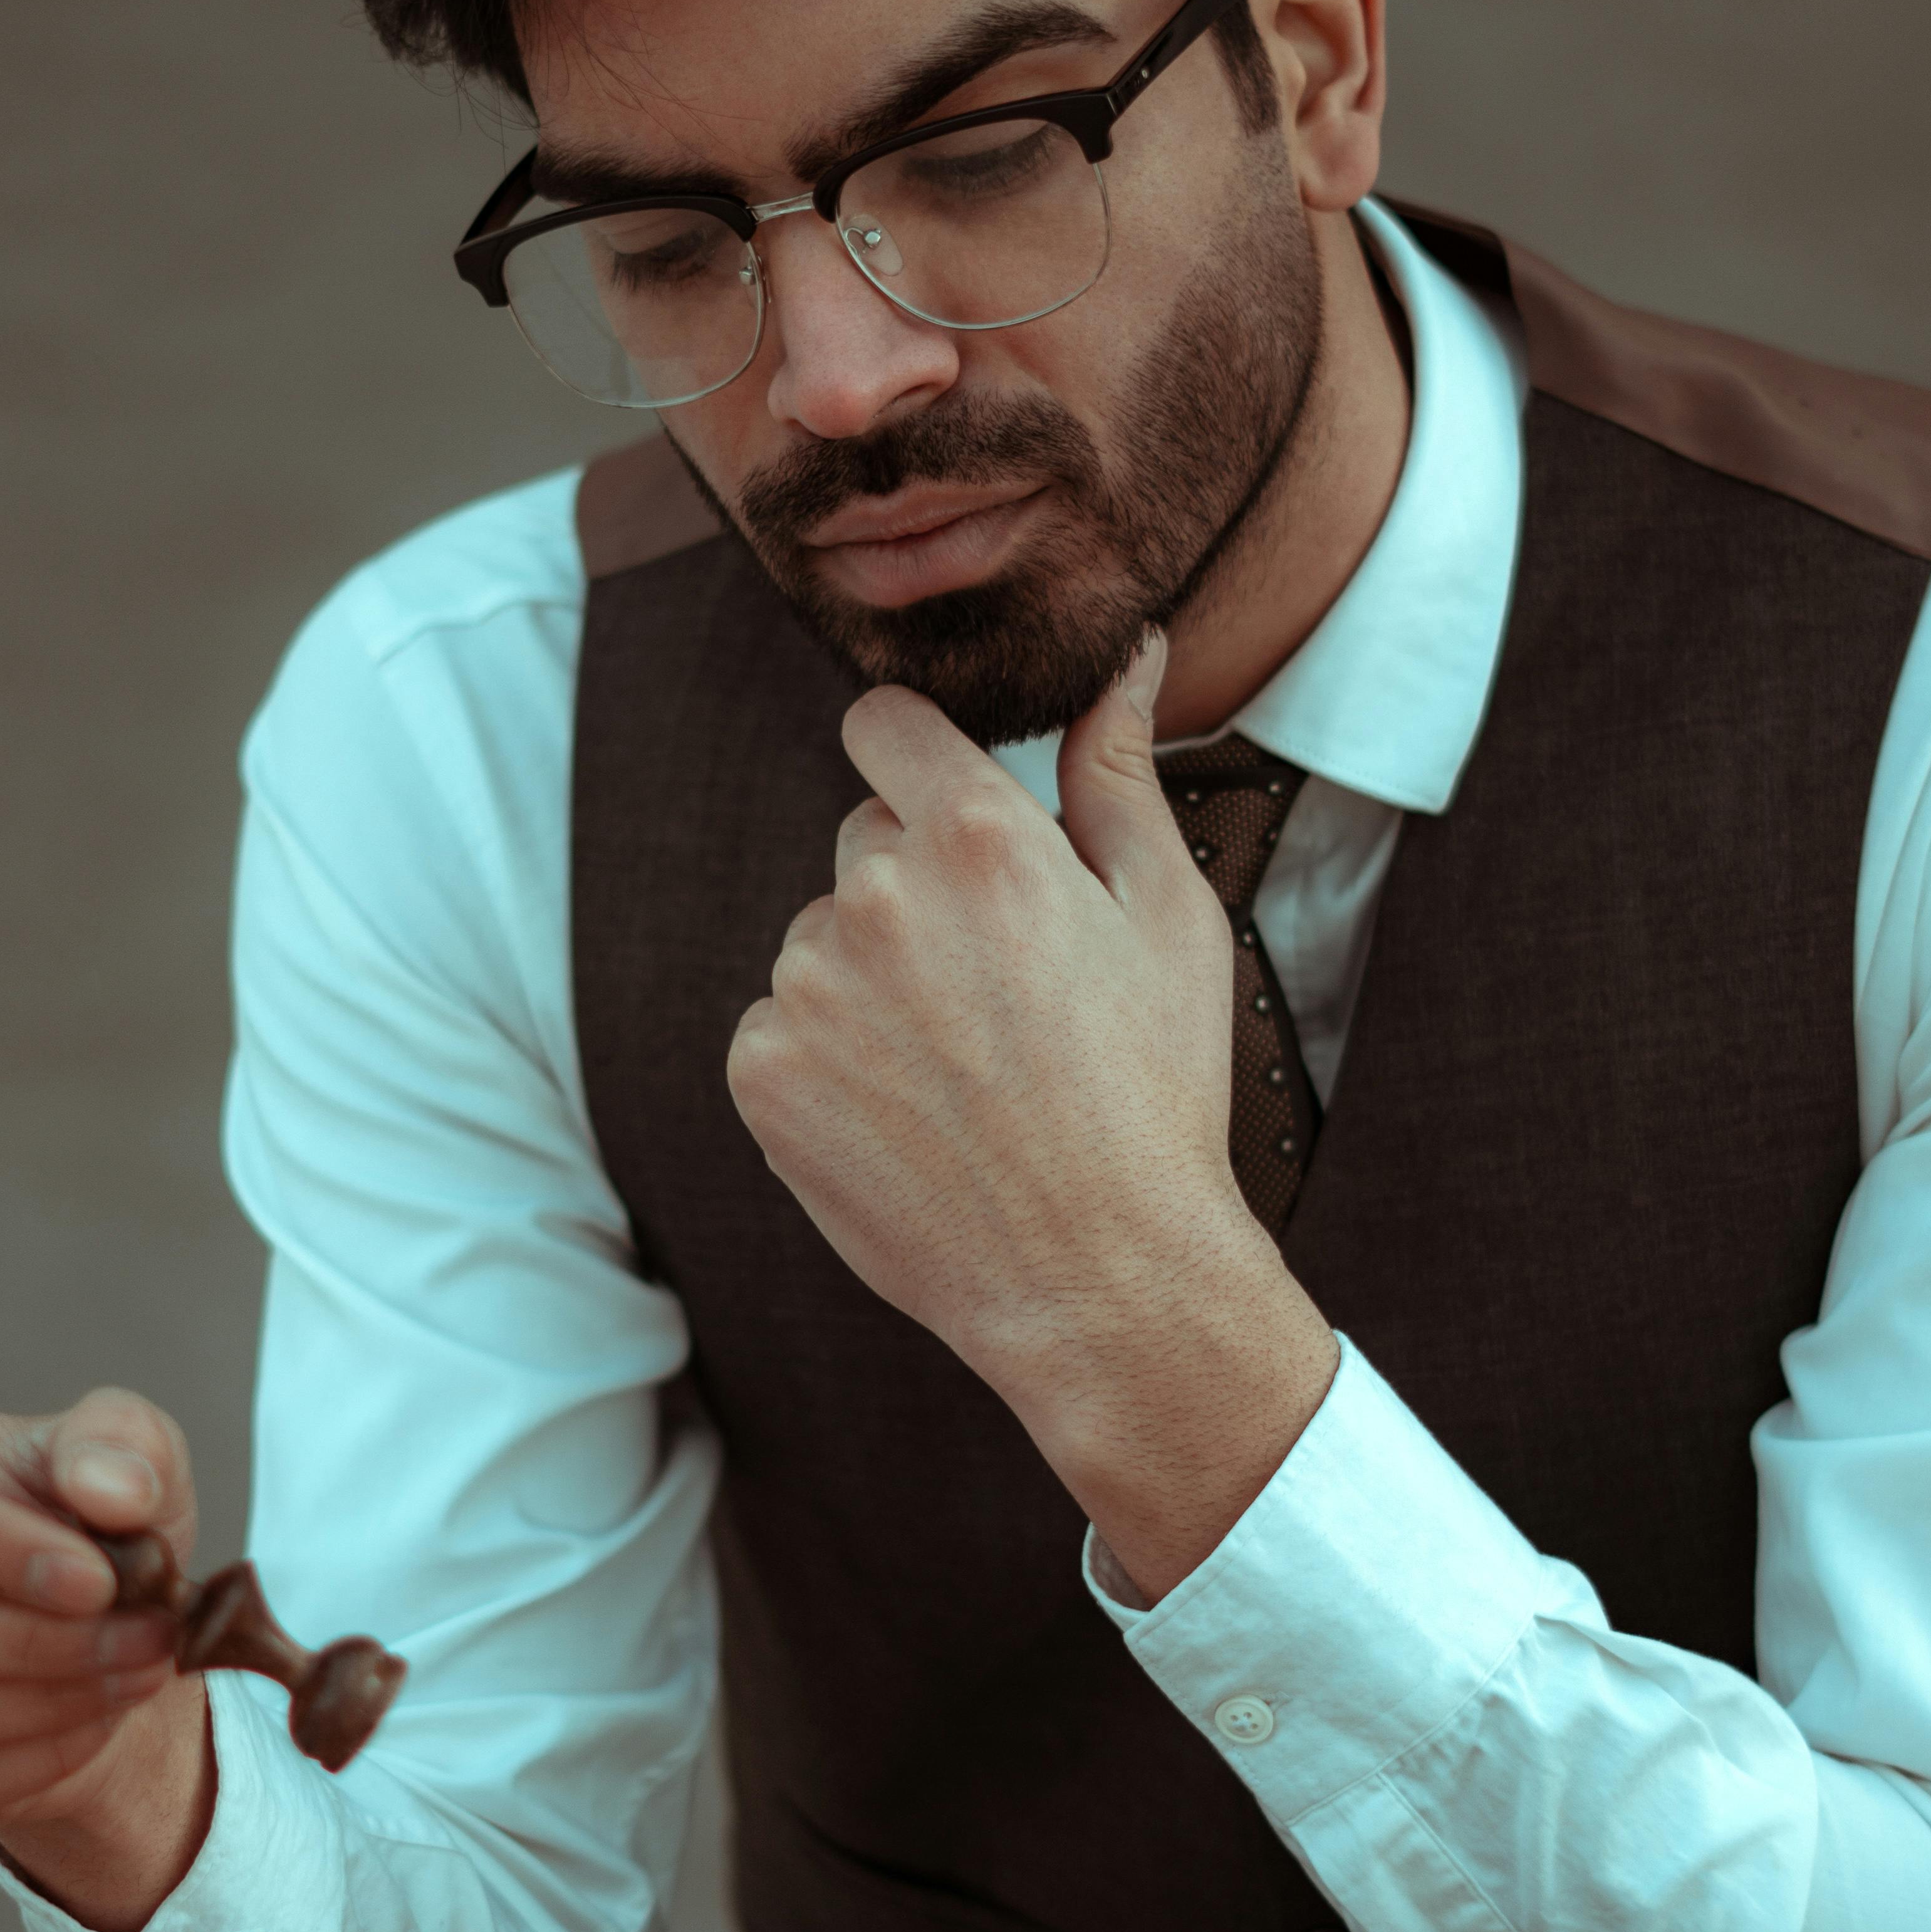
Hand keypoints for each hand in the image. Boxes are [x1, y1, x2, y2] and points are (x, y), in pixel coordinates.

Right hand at [0, 1380, 214, 1923]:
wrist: (69, 1628)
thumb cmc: (72, 1518)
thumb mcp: (121, 1451)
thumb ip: (121, 1446)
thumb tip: (113, 1490)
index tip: (97, 1581)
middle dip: (24, 1642)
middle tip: (144, 1643)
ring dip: (29, 1710)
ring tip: (131, 1681)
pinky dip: (11, 1771)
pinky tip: (87, 1732)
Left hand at [725, 639, 1336, 1596]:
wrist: (1099, 1278)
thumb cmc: (1154, 1094)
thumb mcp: (1169, 916)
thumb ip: (1120, 769)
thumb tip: (1131, 652)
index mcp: (981, 837)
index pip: (884, 724)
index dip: (918, 760)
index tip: (950, 812)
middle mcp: (876, 897)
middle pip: (863, 840)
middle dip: (920, 886)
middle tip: (1003, 990)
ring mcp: (806, 989)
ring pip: (822, 939)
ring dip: (873, 978)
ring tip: (963, 1068)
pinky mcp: (761, 1075)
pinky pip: (782, 1025)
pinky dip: (829, 1058)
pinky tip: (911, 1113)